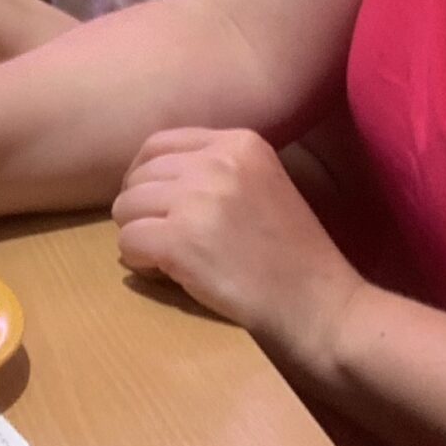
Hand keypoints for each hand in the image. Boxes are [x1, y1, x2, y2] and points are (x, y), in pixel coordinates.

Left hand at [111, 128, 367, 377]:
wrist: (320, 303)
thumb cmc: (293, 254)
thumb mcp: (262, 184)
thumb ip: (213, 170)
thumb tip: (145, 174)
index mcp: (238, 142)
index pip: (158, 144)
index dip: (145, 175)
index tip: (154, 202)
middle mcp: (215, 161)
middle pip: (139, 175)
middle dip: (140, 208)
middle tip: (160, 236)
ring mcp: (196, 199)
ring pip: (126, 206)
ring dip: (136, 233)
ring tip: (164, 256)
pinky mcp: (179, 239)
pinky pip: (128, 242)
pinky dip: (137, 260)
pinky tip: (164, 271)